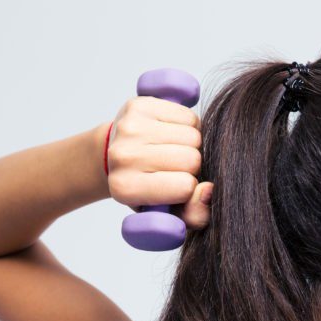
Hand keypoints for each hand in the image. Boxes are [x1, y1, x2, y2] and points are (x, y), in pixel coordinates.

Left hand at [104, 96, 213, 230]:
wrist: (113, 156)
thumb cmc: (147, 188)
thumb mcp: (169, 214)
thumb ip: (195, 215)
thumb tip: (208, 190)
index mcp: (126, 188)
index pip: (185, 186)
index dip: (189, 188)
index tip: (175, 188)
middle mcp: (123, 156)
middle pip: (192, 158)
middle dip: (193, 165)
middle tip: (175, 168)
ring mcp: (129, 127)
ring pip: (193, 134)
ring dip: (192, 144)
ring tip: (173, 151)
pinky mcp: (138, 105)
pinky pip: (188, 115)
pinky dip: (187, 126)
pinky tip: (171, 134)